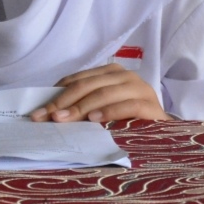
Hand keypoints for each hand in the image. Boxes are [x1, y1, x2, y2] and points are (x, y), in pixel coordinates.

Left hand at [30, 63, 170, 123]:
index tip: (39, 111)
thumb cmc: (128, 120)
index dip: (56, 94)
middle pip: (87, 86)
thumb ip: (81, 105)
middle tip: (47, 117)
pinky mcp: (151, 105)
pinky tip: (94, 120)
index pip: (77, 80)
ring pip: (103, 94)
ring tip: (65, 119)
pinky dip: (108, 112)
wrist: (164, 132)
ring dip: (81, 107)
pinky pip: (127, 106)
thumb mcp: (101, 109)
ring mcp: (138, 88)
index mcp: (109, 72)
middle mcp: (124, 76)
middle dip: (64, 102)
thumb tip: (49, 113)